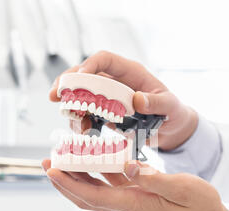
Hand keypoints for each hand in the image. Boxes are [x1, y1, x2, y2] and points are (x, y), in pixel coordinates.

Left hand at [42, 159, 228, 210]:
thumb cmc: (197, 205)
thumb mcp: (180, 188)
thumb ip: (153, 178)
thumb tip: (128, 165)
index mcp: (133, 203)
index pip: (92, 196)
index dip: (70, 184)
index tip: (53, 171)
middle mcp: (126, 203)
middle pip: (86, 196)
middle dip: (64, 182)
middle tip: (48, 163)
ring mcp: (130, 199)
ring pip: (94, 189)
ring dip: (76, 177)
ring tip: (62, 160)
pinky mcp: (136, 193)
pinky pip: (109, 183)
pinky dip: (96, 173)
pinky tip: (93, 158)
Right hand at [49, 51, 197, 150]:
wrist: (172, 130)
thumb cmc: (174, 113)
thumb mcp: (170, 107)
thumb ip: (157, 103)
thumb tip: (137, 100)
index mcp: (131, 73)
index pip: (104, 59)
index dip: (89, 65)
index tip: (79, 78)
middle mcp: (116, 82)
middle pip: (84, 75)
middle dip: (67, 84)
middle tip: (54, 97)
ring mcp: (108, 98)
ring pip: (81, 96)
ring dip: (72, 109)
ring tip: (77, 126)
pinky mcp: (105, 114)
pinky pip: (86, 115)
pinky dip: (80, 123)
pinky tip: (83, 133)